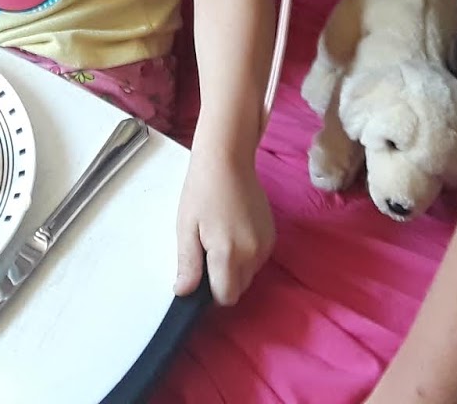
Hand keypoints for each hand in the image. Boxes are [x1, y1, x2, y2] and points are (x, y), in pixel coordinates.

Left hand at [174, 147, 275, 305]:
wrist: (227, 160)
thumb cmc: (201, 190)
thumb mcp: (186, 227)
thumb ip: (188, 264)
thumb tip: (183, 293)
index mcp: (229, 253)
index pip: (225, 297)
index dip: (209, 293)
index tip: (199, 276)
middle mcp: (253, 253)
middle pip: (238, 288)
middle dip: (222, 280)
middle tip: (205, 251)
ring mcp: (266, 245)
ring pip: (248, 275)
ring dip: (234, 268)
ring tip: (218, 237)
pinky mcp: (272, 236)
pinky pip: (257, 260)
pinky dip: (245, 255)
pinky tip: (232, 231)